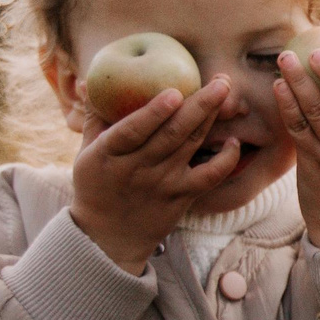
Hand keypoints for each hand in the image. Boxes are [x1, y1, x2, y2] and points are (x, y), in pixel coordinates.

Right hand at [70, 79, 244, 273]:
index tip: (174, 92)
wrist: (107, 238)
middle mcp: (137, 169)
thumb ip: (93, 118)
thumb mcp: (86, 154)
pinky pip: (209, 177)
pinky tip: (234, 141)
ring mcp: (162, 184)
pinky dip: (225, 160)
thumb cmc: (97, 186)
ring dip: (210, 118)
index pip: (132, 131)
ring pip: (191, 146)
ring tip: (225, 91)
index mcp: (108, 155)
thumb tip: (87, 82)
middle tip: (220, 81)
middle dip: (199, 104)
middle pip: (172, 134)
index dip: (154, 113)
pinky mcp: (181, 197)